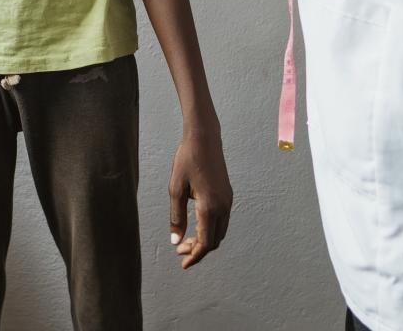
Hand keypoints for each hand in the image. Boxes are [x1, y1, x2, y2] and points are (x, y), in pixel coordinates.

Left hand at [168, 128, 232, 268]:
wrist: (204, 139)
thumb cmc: (187, 160)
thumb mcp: (175, 188)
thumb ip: (176, 217)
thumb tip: (176, 241)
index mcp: (209, 206)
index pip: (205, 242)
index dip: (195, 256)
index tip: (183, 263)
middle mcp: (223, 206)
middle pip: (214, 241)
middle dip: (198, 250)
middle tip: (179, 251)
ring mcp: (227, 201)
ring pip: (219, 232)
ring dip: (204, 240)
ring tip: (185, 240)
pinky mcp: (227, 195)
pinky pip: (221, 220)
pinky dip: (210, 229)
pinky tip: (195, 226)